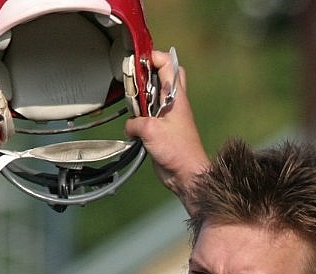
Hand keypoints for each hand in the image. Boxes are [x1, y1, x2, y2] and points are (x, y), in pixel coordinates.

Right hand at [125, 49, 208, 207]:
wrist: (186, 174)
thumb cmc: (177, 150)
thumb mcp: (150, 130)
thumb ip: (135, 122)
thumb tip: (130, 126)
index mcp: (176, 96)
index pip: (169, 64)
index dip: (154, 58)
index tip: (138, 62)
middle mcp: (173, 103)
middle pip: (163, 77)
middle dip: (147, 76)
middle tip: (135, 82)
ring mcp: (168, 117)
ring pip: (153, 98)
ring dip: (141, 101)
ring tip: (133, 107)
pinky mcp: (161, 131)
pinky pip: (148, 119)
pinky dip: (139, 120)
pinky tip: (134, 127)